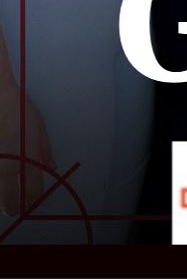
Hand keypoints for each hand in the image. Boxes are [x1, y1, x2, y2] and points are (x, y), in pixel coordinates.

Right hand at [0, 79, 53, 215]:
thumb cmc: (17, 108)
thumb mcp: (38, 125)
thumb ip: (44, 149)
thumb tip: (52, 167)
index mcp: (27, 157)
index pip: (33, 191)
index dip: (33, 198)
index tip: (32, 199)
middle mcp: (6, 167)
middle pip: (9, 203)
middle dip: (13, 207)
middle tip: (14, 207)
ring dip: (0, 201)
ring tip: (3, 200)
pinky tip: (0, 181)